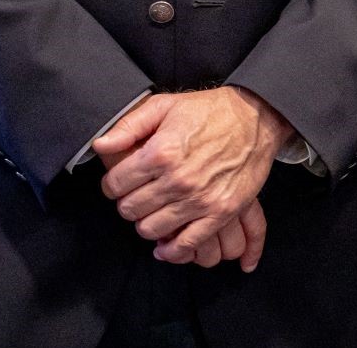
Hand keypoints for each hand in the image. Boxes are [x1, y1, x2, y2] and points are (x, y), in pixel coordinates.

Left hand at [94, 87, 292, 263]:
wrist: (256, 118)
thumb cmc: (209, 111)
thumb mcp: (165, 105)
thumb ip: (129, 126)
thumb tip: (100, 146)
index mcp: (161, 152)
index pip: (114, 185)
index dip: (112, 184)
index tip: (120, 181)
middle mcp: (177, 179)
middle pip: (130, 209)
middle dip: (128, 203)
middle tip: (138, 194)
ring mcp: (200, 199)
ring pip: (151, 229)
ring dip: (146, 223)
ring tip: (153, 211)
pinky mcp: (220, 212)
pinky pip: (186, 245)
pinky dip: (171, 250)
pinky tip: (165, 245)